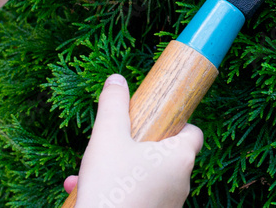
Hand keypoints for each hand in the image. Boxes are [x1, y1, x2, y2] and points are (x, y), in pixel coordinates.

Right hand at [64, 74, 203, 207]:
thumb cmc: (110, 187)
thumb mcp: (107, 137)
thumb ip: (114, 105)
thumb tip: (116, 79)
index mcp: (180, 157)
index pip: (193, 131)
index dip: (173, 122)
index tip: (151, 120)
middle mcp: (182, 183)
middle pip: (164, 153)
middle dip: (133, 147)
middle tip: (109, 145)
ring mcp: (170, 204)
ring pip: (146, 177)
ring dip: (118, 170)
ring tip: (85, 173)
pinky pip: (138, 198)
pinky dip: (116, 192)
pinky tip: (82, 192)